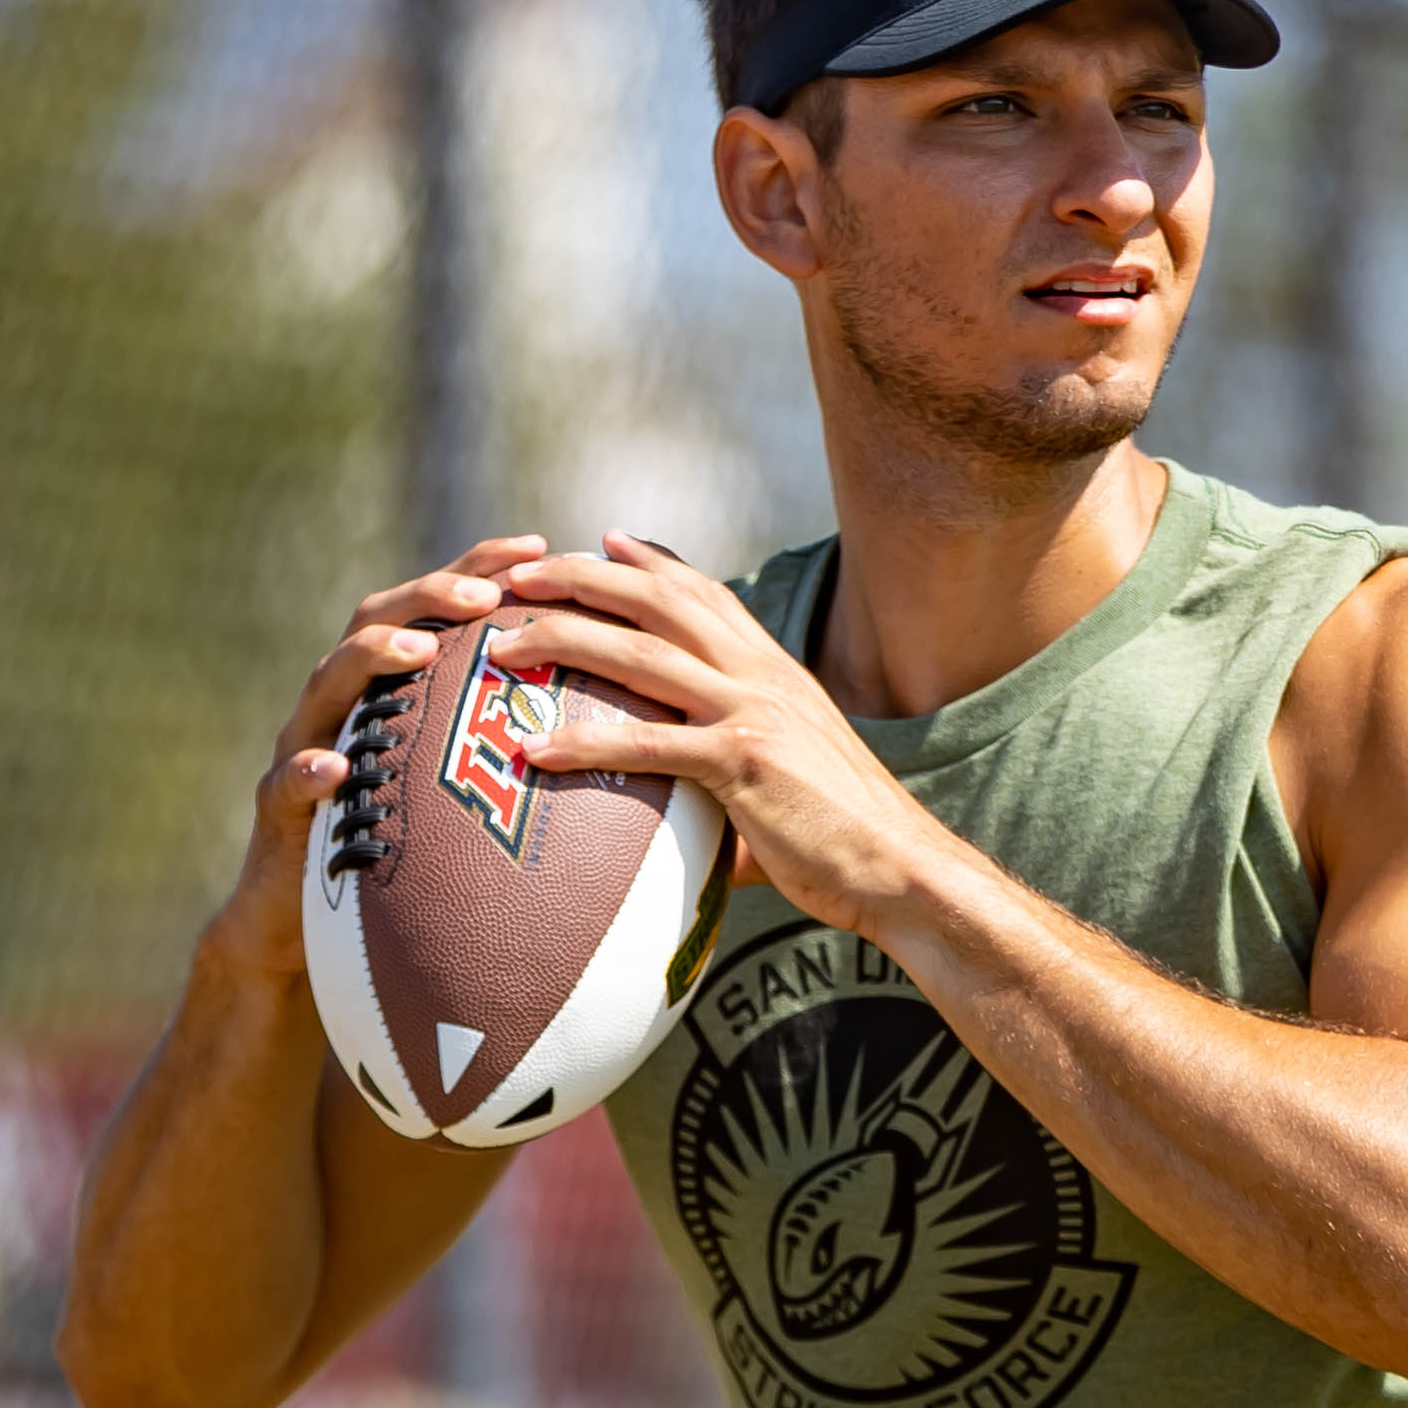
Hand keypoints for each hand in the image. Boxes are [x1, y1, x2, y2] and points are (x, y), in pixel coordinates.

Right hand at [201, 536, 552, 981]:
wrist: (302, 928)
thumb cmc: (400, 859)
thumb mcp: (460, 800)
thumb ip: (511, 757)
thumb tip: (615, 743)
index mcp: (392, 689)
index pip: (436, 609)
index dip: (481, 568)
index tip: (539, 547)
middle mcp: (345, 704)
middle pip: (376, 620)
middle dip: (431, 593)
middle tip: (486, 593)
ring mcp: (305, 748)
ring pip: (327, 683)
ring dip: (372, 656)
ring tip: (421, 647)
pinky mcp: (277, 811)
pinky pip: (285, 784)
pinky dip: (309, 771)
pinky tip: (333, 769)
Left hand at [487, 535, 974, 942]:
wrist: (902, 866)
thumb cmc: (847, 840)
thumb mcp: (789, 783)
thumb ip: (733, 784)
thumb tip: (697, 829)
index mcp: (776, 670)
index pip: (706, 593)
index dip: (651, 562)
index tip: (602, 541)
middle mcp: (761, 675)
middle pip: (658, 602)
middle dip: (583, 578)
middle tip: (520, 575)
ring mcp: (753, 712)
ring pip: (641, 655)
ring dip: (565, 641)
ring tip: (505, 645)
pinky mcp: (745, 762)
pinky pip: (649, 743)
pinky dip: (585, 744)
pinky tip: (534, 752)